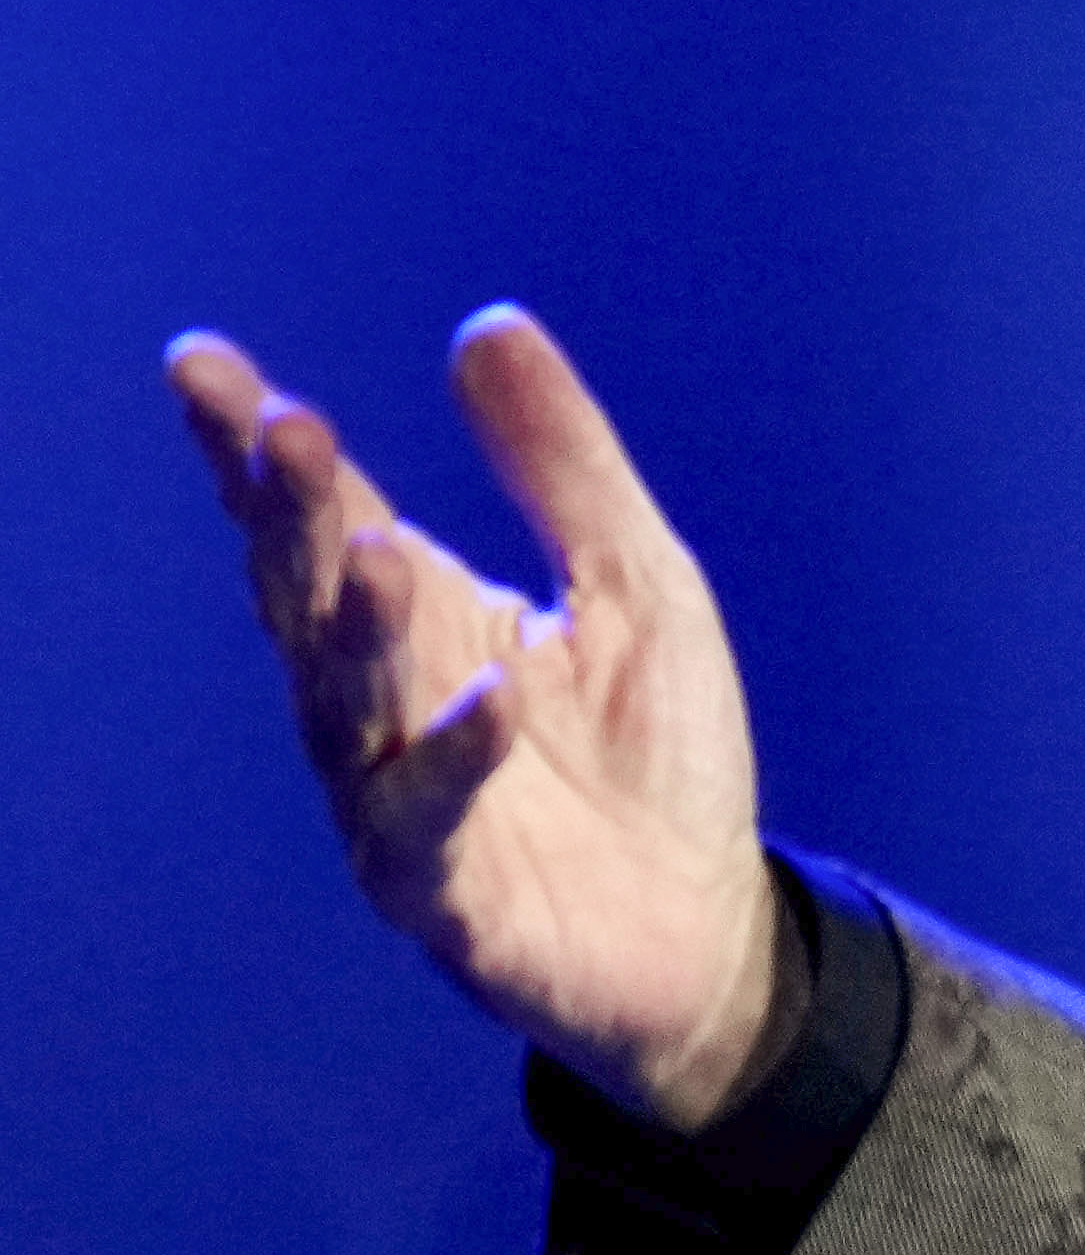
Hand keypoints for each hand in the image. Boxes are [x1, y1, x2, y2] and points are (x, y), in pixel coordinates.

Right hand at [168, 308, 780, 1128]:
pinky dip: (457, 756)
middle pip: (309, 596)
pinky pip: (431, 820)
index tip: (204, 364)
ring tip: (373, 545)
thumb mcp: (639, 585)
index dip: (255, 447)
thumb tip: (488, 326)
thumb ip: (565, 467)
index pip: (319, 517)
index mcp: (418, 620)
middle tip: (281, 427)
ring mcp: (398, 799)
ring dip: (357, 624)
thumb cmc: (659, 758)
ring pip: (347, 702)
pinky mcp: (447, 892)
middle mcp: (380, 702)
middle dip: (288, 515)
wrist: (709, 928)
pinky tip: (490, 696)